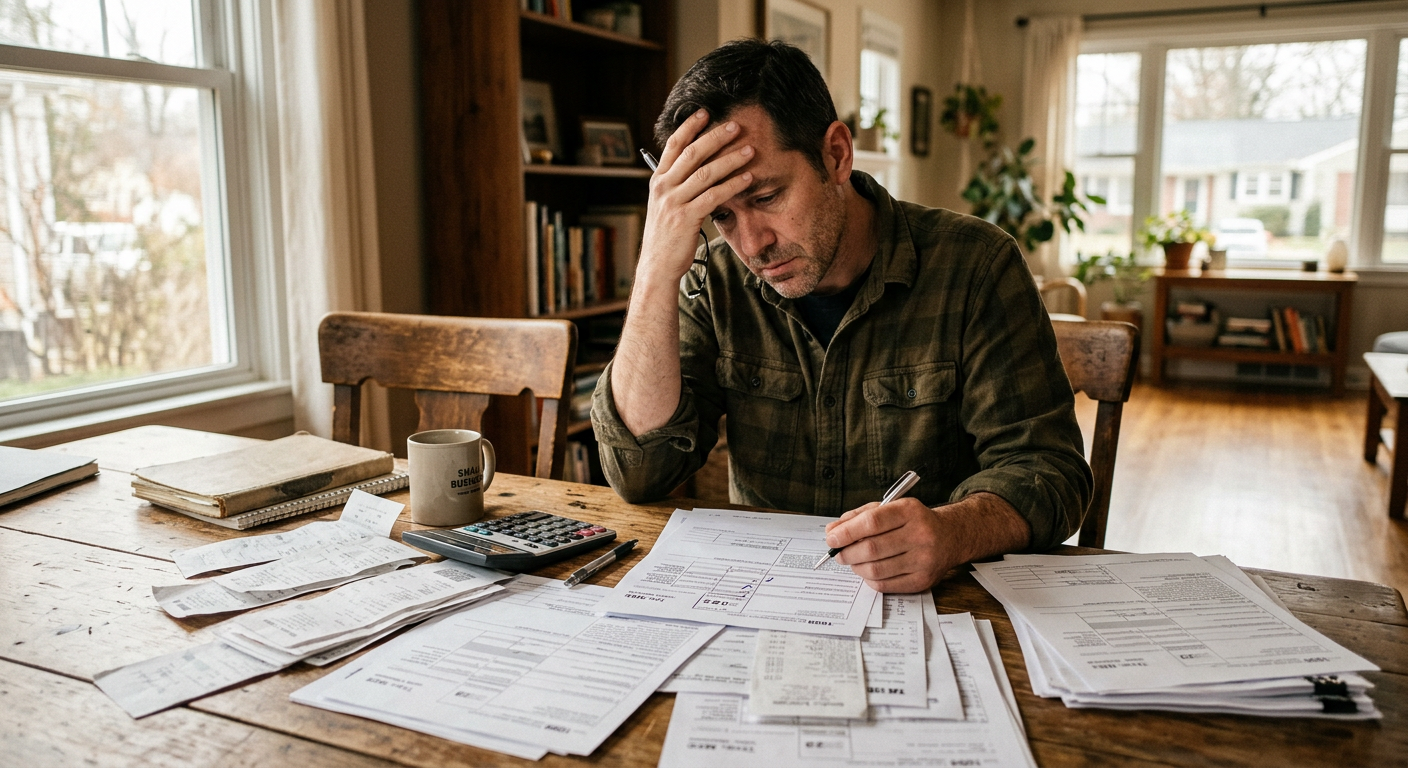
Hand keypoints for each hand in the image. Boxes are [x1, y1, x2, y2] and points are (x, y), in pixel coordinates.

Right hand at [637, 110, 754, 288]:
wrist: (657, 265)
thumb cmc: (667, 236)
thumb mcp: (666, 205)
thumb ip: (678, 186)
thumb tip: (700, 168)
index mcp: (658, 180)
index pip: (673, 145)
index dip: (689, 126)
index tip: (705, 112)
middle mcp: (664, 187)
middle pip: (693, 153)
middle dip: (716, 137)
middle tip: (736, 126)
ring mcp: (673, 202)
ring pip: (706, 172)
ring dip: (731, 159)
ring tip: (750, 151)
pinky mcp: (686, 218)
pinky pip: (714, 196)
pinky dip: (733, 185)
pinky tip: (748, 179)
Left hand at [823, 498, 957, 592]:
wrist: (949, 537)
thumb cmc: (913, 522)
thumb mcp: (890, 508)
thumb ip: (860, 516)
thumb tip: (832, 531)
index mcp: (910, 511)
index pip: (872, 522)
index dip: (847, 532)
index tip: (832, 538)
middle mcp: (920, 535)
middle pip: (872, 548)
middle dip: (847, 552)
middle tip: (838, 553)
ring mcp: (923, 560)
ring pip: (875, 569)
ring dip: (856, 566)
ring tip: (852, 560)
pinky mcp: (922, 581)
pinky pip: (884, 585)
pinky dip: (869, 579)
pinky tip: (868, 570)